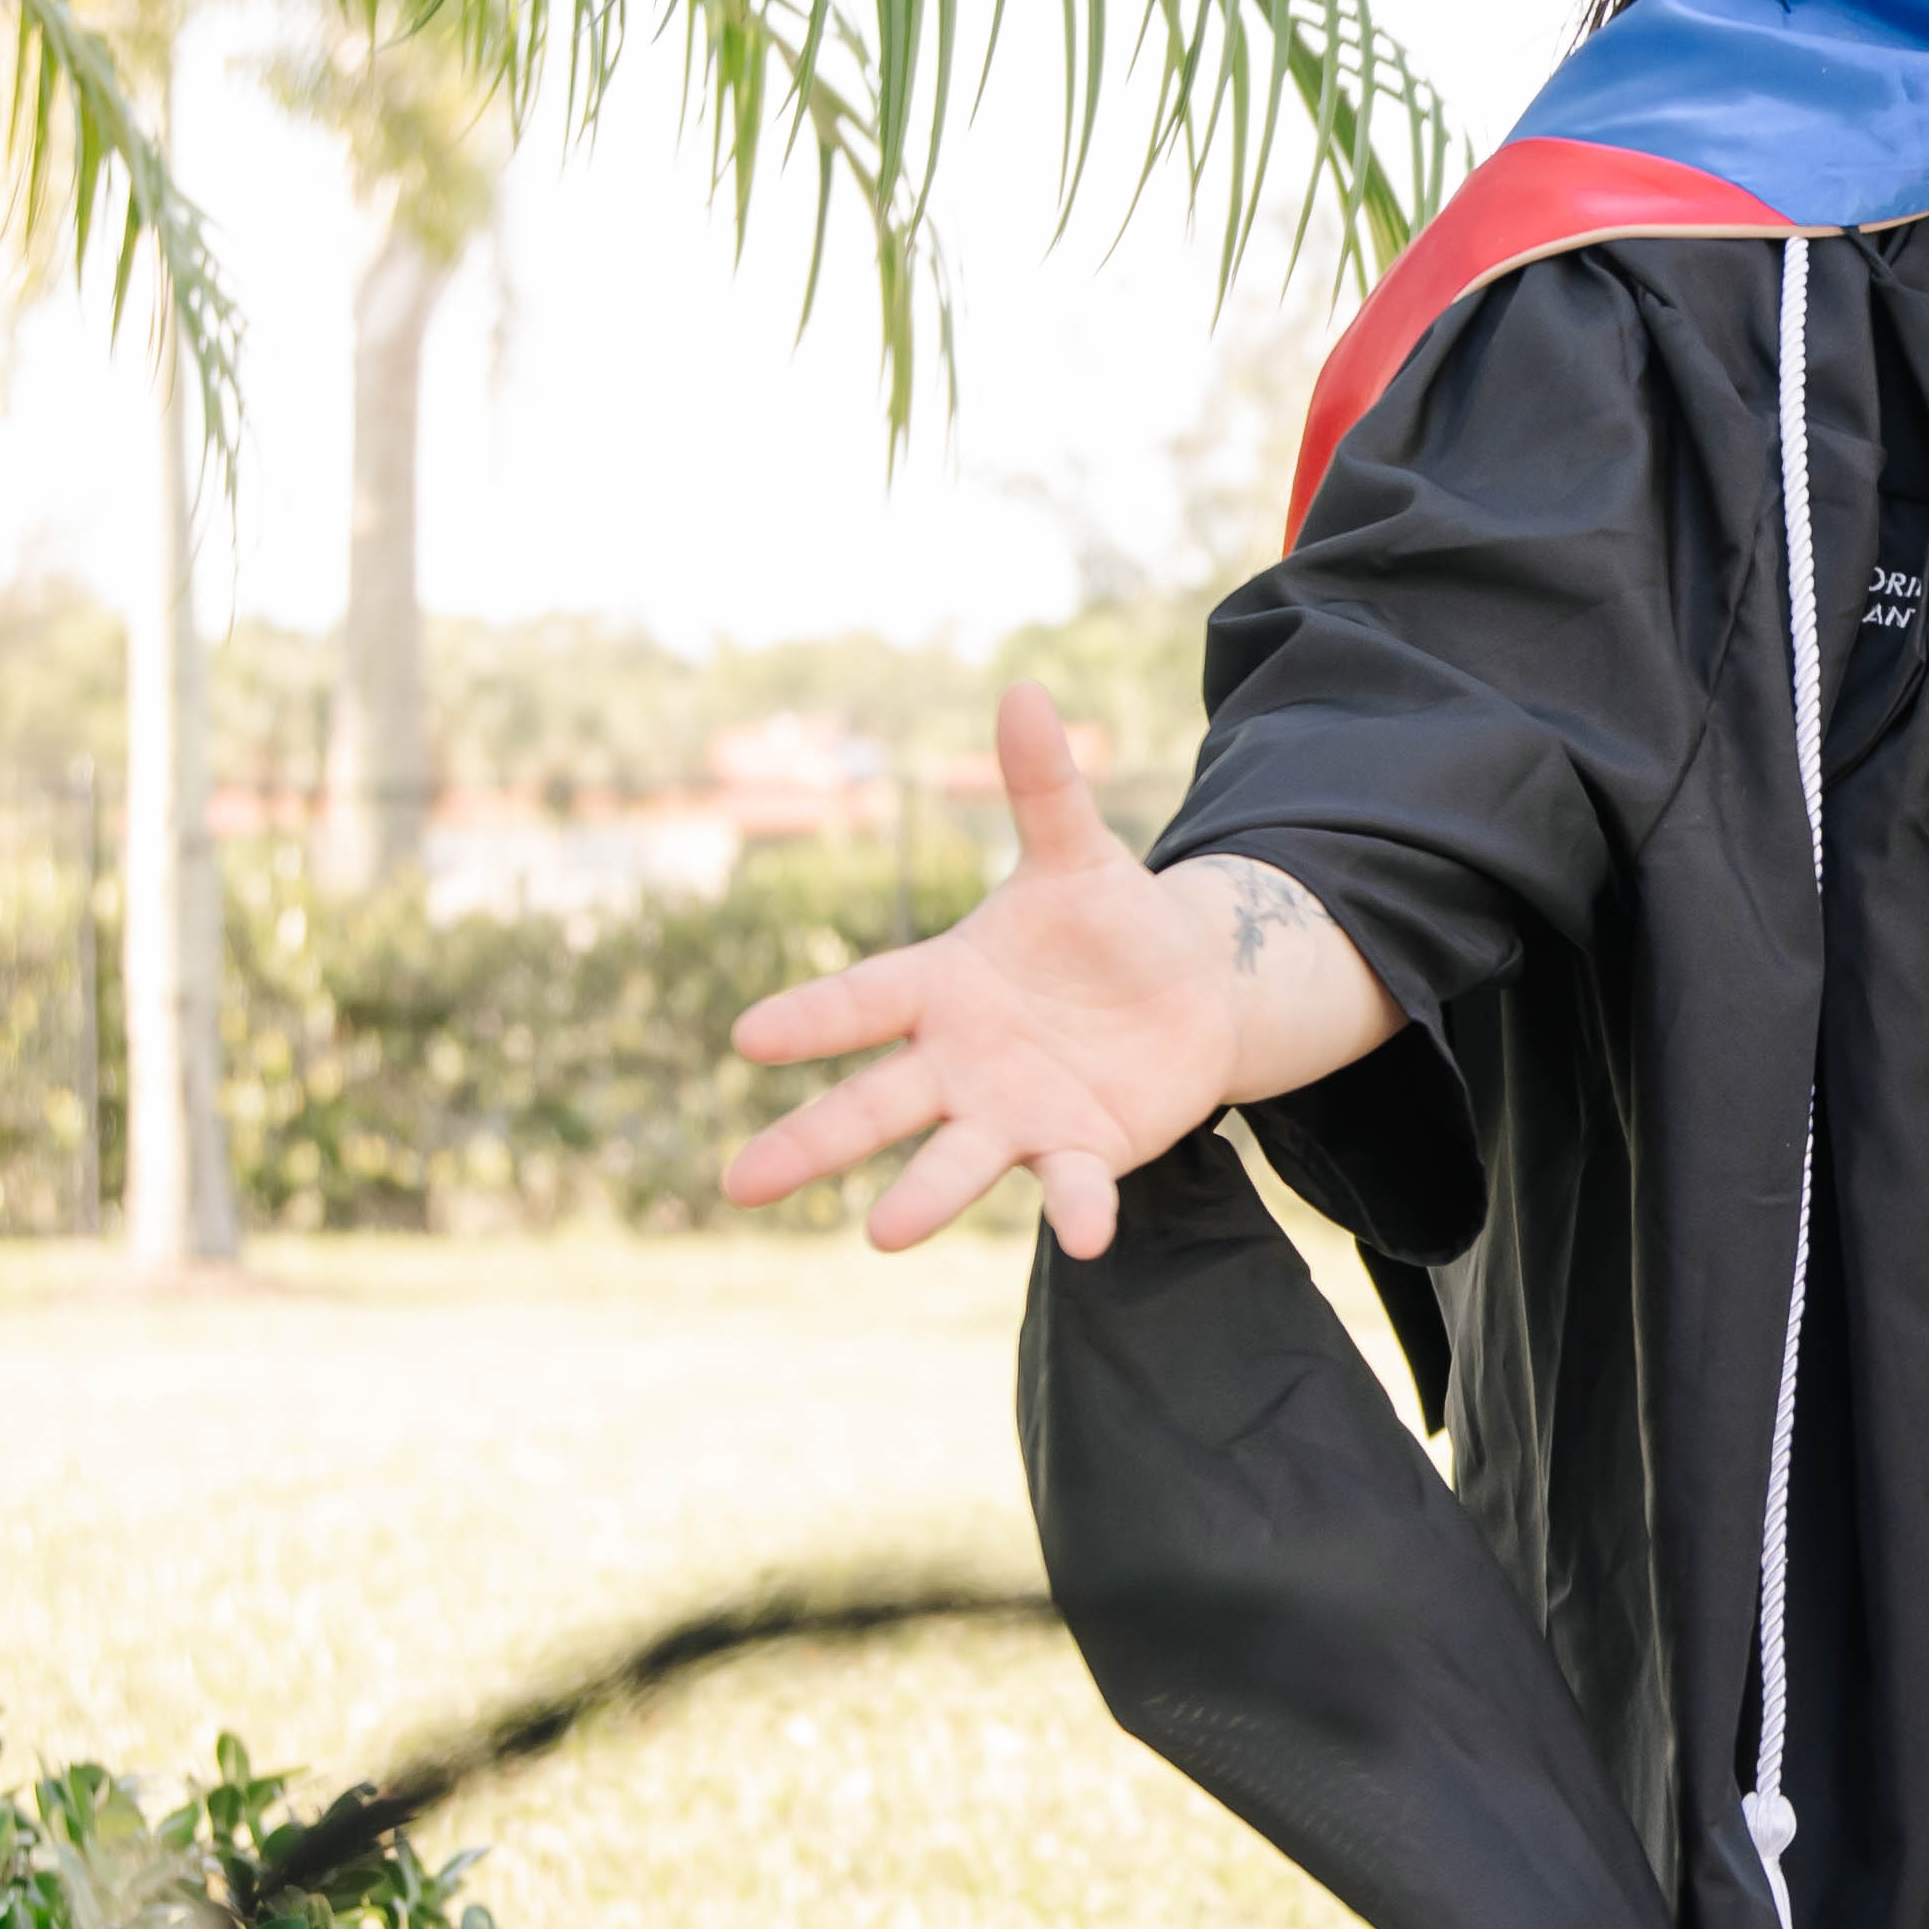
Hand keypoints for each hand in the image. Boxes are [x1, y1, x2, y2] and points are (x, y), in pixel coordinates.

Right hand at [720, 675, 1377, 1256]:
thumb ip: (1042, 788)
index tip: (748, 1036)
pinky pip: (1072, 1186)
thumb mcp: (1077, 854)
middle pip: (876, 1102)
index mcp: (944, 986)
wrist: (1190, 988)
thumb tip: (1021, 689)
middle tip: (739, 1184)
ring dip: (921, 1196)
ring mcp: (1014, 1114)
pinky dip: (1076, 1211)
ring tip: (882, 1235)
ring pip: (955, 1159)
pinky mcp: (1079, 1151)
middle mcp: (962, 1062)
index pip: (866, 1001)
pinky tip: (1086, 1239)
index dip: (811, 1019)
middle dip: (811, 1141)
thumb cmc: (1108, 922)